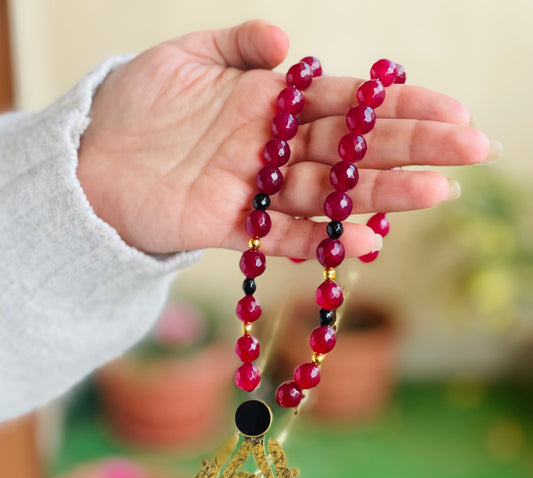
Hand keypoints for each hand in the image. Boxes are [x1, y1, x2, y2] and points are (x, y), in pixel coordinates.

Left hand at [77, 20, 491, 258]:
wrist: (86, 162)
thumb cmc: (130, 105)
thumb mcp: (182, 56)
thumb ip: (234, 46)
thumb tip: (284, 41)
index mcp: (268, 101)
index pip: (345, 102)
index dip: (397, 104)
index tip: (451, 108)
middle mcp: (272, 146)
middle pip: (352, 147)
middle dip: (412, 147)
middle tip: (472, 150)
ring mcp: (256, 188)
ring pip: (330, 191)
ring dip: (381, 194)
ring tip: (435, 192)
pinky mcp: (231, 225)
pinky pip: (283, 235)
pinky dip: (321, 238)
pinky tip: (363, 239)